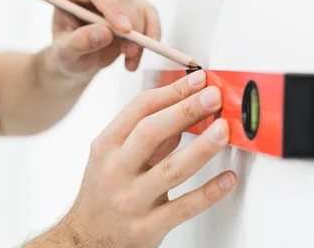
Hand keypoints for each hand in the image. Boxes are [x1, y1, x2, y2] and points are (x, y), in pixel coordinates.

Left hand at [48, 0, 159, 80]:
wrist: (79, 60)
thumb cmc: (67, 53)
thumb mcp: (66, 53)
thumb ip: (79, 42)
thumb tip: (103, 33)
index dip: (112, 7)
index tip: (125, 30)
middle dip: (130, 24)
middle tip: (130, 52)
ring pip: (137, 5)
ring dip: (140, 34)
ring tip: (129, 60)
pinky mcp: (131, 3)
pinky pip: (149, 13)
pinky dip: (150, 34)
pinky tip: (139, 56)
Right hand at [52, 71, 235, 247]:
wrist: (85, 237)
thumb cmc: (102, 191)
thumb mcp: (112, 156)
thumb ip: (146, 136)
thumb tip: (184, 109)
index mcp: (106, 146)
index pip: (138, 110)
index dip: (170, 92)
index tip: (196, 81)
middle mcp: (115, 170)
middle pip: (151, 133)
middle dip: (186, 110)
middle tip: (212, 96)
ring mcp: (131, 200)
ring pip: (171, 170)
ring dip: (202, 147)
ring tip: (224, 130)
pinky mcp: (147, 227)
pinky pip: (184, 208)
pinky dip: (209, 192)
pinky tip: (227, 179)